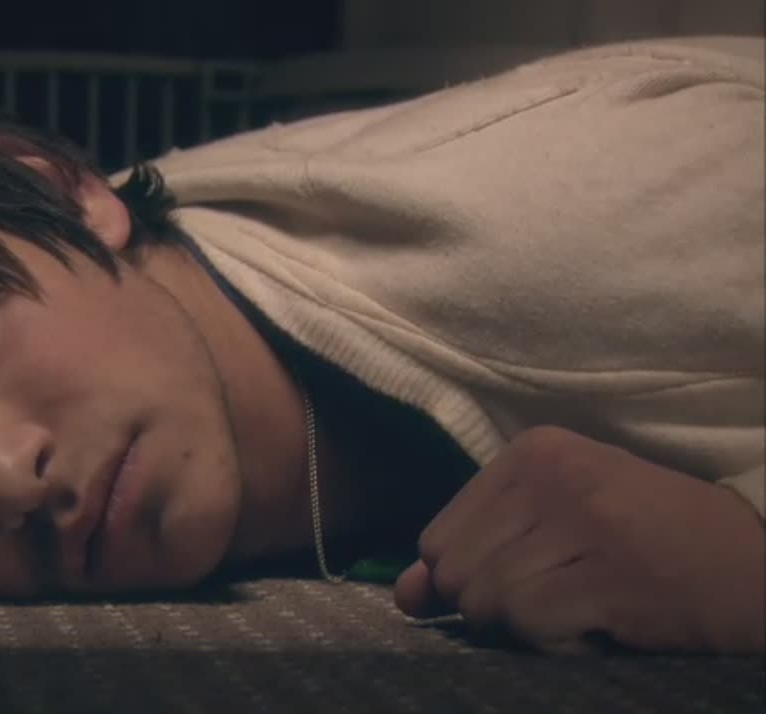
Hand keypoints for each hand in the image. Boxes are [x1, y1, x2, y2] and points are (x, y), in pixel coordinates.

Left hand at [393, 426, 764, 653]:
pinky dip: (556, 644)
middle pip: (453, 573)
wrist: (755, 563)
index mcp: (533, 452)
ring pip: (484, 602)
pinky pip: (528, 623)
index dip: (469, 578)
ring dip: (528, 629)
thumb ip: (472, 553)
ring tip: (581, 606)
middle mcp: (551, 475)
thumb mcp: (552, 529)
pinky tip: (597, 626)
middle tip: (558, 596)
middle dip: (492, 607)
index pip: (437, 538)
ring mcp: (582, 520)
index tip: (530, 575)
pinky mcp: (610, 573)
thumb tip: (405, 595)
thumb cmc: (648, 544)